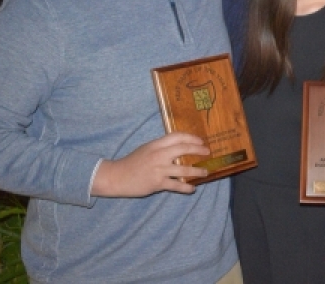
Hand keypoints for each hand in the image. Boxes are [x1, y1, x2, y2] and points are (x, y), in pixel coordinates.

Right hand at [91, 132, 209, 196]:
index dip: (191, 137)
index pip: (177, 136)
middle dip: (198, 150)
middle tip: (207, 152)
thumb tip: (180, 147)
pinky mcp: (158, 183)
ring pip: (184, 169)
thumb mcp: (147, 149)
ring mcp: (159, 169)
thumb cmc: (132, 162)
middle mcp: (159, 155)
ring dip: (198, 171)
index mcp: (156, 144)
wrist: (117, 177)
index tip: (200, 141)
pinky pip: (176, 185)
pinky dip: (186, 187)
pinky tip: (192, 188)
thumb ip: (161, 147)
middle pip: (184, 149)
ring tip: (206, 172)